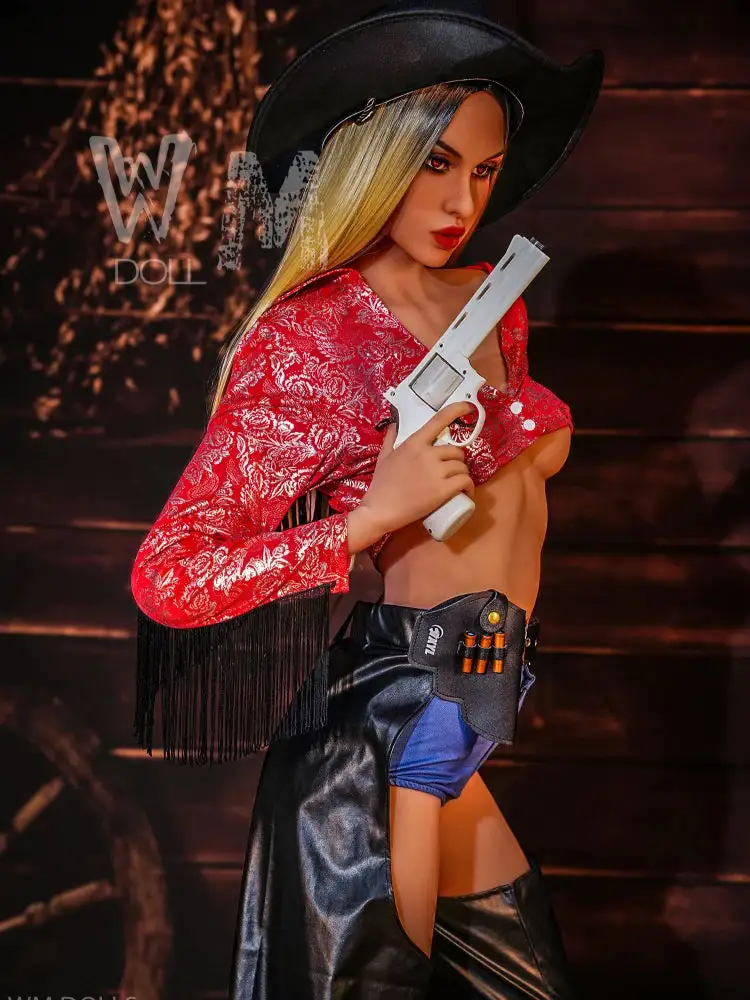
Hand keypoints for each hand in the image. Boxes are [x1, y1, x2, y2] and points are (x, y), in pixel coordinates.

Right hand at [360, 400, 475, 534]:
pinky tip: (466, 493)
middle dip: (457, 461)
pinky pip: (465, 482)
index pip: (439, 420)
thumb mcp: (384, 456)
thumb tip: (395, 424)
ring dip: (463, 476)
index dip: (457, 410)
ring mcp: (436, 472)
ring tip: (456, 485)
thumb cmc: (381, 484)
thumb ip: (390, 438)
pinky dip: (469, 488)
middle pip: (457, 451)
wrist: (379, 510)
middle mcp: (428, 454)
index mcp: (414, 443)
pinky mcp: (442, 490)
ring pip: (463, 468)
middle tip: (451, 472)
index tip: (469, 407)